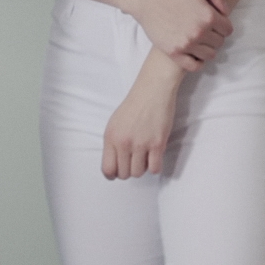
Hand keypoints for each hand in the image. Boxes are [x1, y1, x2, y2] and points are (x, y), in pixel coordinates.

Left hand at [103, 55, 181, 178]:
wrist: (152, 90)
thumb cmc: (134, 105)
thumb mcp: (115, 123)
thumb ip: (113, 143)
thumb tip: (114, 164)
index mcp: (110, 137)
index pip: (107, 169)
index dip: (113, 174)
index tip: (118, 173)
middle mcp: (123, 143)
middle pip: (124, 174)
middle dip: (129, 171)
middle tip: (134, 161)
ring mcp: (140, 144)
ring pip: (138, 173)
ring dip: (142, 168)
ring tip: (144, 156)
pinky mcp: (157, 144)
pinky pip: (154, 169)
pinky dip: (154, 167)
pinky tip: (154, 157)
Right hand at [128, 0, 231, 70]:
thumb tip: (227, 12)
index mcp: (208, 16)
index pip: (228, 30)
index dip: (223, 25)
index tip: (215, 23)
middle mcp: (200, 32)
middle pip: (220, 43)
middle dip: (215, 36)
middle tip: (205, 30)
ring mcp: (187, 44)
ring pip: (210, 55)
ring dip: (207, 48)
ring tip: (199, 40)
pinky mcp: (174, 52)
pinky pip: (194, 66)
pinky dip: (197, 62)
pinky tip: (194, 53)